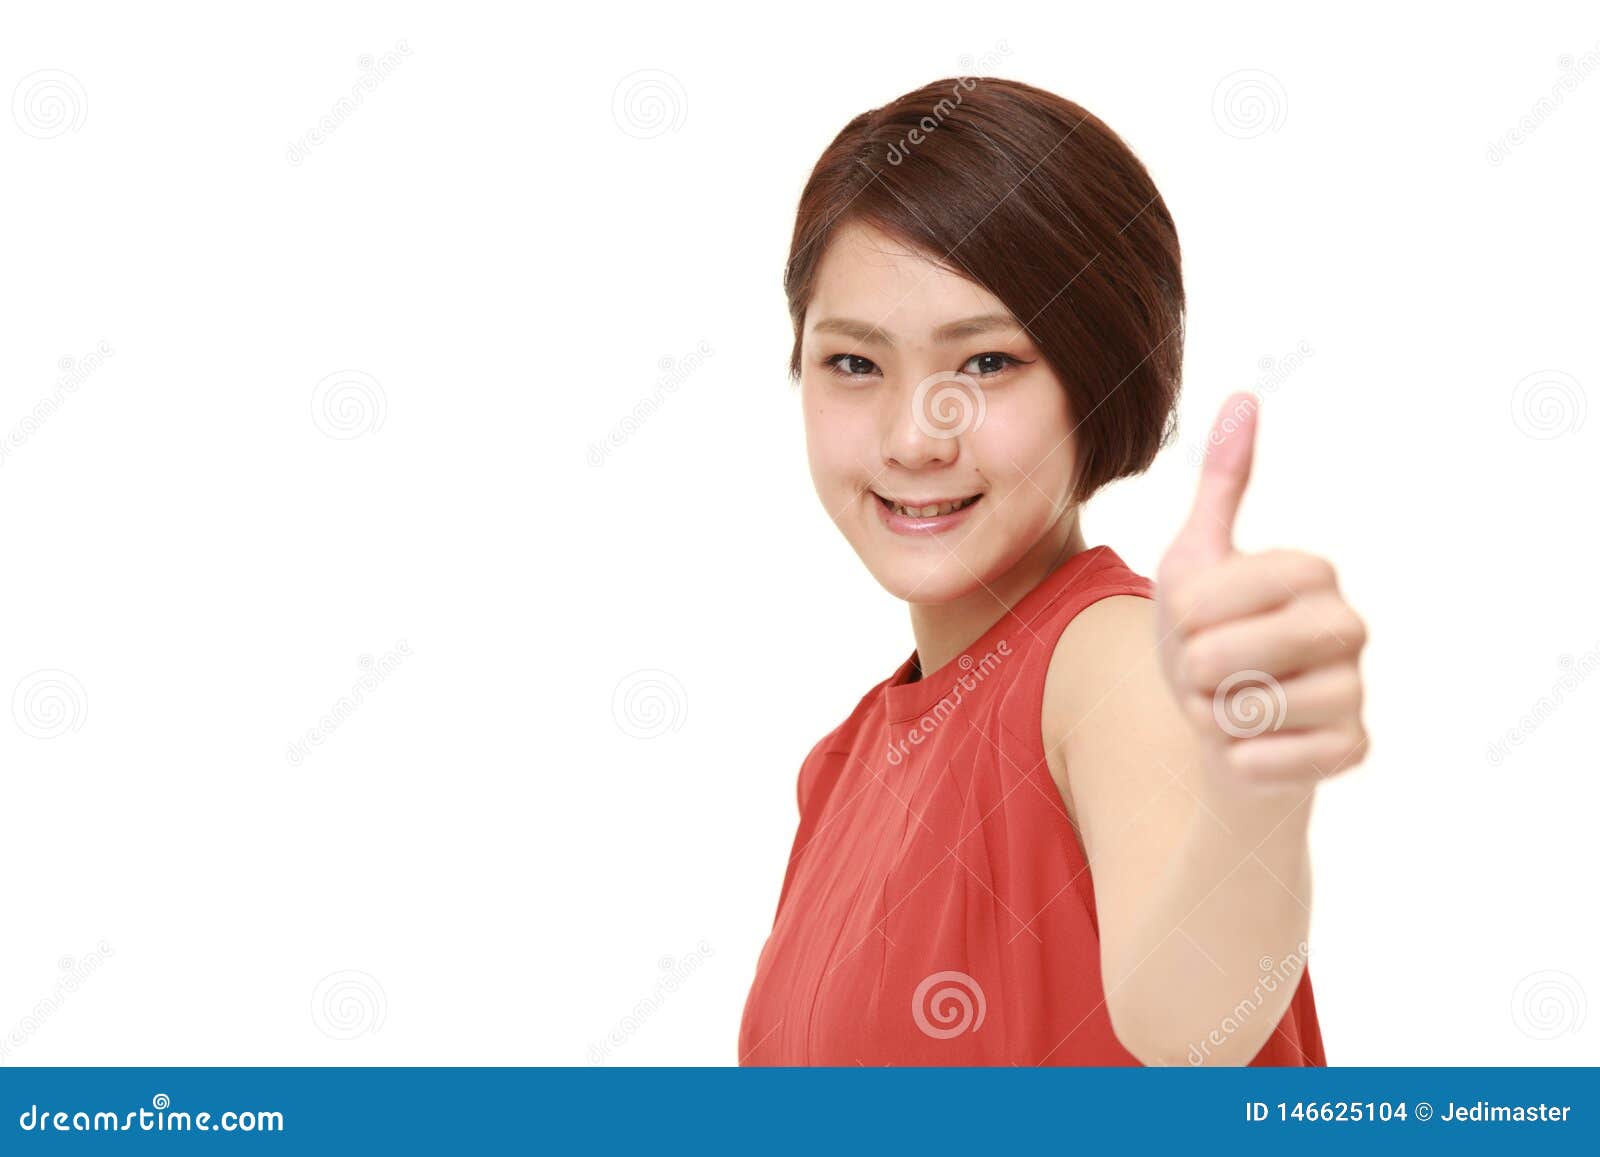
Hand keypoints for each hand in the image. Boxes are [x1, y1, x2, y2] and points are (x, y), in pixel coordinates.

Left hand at [1155, 392, 1368, 796]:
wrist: (1228, 728)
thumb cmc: (1207, 636)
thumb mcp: (1196, 558)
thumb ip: (1220, 485)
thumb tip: (1243, 395)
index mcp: (1311, 570)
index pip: (1196, 599)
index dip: (1175, 620)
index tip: (1192, 622)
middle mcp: (1348, 624)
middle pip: (1218, 655)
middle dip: (1189, 670)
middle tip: (1208, 669)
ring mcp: (1355, 690)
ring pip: (1240, 710)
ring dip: (1210, 714)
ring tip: (1231, 702)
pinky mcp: (1350, 749)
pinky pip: (1260, 760)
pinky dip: (1234, 757)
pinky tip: (1250, 744)